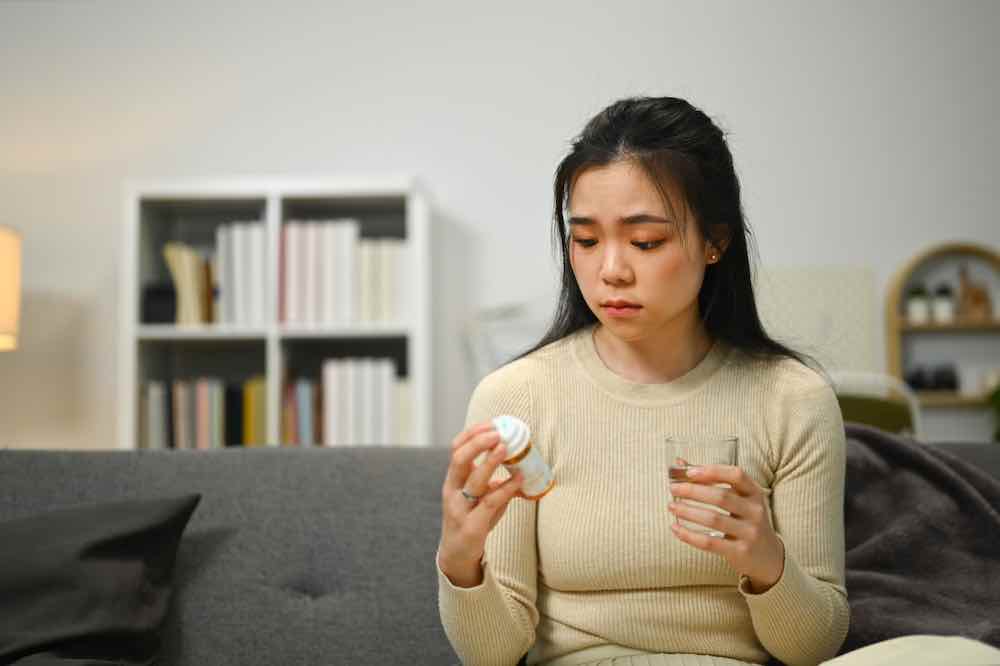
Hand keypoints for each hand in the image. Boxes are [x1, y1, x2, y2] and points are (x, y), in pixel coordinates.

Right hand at [438, 421, 524, 585]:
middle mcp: (453, 491)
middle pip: (459, 459)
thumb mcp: (478, 495)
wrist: (457, 554)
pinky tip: (519, 480)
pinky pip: (490, 503)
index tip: (492, 423)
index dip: (472, 433)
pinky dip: (506, 488)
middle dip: (477, 443)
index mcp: (453, 480)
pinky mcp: (473, 526)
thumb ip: (493, 479)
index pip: (456, 448)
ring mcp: (461, 508)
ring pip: (474, 480)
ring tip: (505, 447)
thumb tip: (520, 460)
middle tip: (497, 433)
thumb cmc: (471, 518)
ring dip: (490, 461)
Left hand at [667, 458, 784, 591]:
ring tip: (671, 506)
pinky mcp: (740, 552)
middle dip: (693, 491)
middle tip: (673, 488)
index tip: (689, 472)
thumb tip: (679, 463)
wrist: (769, 556)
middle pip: (721, 497)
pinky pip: (710, 543)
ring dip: (688, 511)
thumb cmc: (746, 520)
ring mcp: (750, 532)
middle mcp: (755, 511)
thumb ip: (712, 481)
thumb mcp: (739, 499)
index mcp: (755, 493)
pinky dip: (689, 535)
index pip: (736, 475)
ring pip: (713, 519)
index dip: (713, 471)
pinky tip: (675, 528)